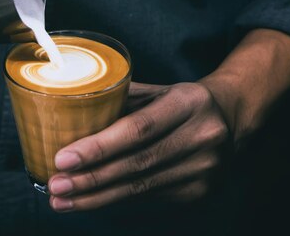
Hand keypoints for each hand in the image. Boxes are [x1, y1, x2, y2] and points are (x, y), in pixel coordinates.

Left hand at [48, 82, 230, 211]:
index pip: (138, 129)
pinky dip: (117, 200)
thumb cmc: (181, 100)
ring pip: (141, 188)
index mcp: (187, 103)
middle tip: (56, 185)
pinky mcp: (201, 191)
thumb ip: (119, 98)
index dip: (98, 147)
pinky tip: (91, 200)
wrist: (232, 117)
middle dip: (90, 179)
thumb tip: (70, 110)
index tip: (63, 158)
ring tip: (63, 200)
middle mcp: (201, 136)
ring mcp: (204, 168)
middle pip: (137, 164)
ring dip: (97, 197)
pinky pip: (150, 198)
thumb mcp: (156, 89)